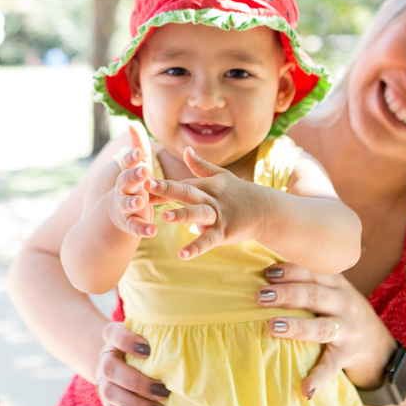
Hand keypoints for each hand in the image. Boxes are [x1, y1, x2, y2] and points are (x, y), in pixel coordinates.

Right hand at [95, 322, 169, 405]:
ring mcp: (103, 384)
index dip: (126, 341)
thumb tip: (187, 348)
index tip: (148, 350)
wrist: (124, 366)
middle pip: (109, 368)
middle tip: (163, 391)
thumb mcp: (148, 340)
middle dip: (138, 382)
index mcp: (113, 340)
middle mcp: (104, 360)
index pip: (111, 334)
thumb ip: (159, 340)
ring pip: (110, 394)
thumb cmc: (145, 352)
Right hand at [106, 123, 157, 237]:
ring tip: (140, 202)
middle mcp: (123, 189)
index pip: (127, 164)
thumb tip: (132, 122)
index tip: (139, 152)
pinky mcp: (130, 223)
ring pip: (126, 204)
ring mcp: (125, 207)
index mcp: (127, 174)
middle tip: (143, 171)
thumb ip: (136, 146)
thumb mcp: (135, 167)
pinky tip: (153, 231)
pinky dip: (143, 229)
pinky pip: (135, 227)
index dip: (132, 158)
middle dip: (133, 176)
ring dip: (132, 202)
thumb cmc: (132, 184)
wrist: (115, 214)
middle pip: (124, 181)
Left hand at [147, 147, 266, 259]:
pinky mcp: (224, 232)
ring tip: (165, 218)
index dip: (161, 185)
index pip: (180, 185)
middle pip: (188, 193)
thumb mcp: (221, 176)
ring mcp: (218, 216)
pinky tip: (182, 255)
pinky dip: (196, 247)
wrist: (264, 210)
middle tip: (148, 186)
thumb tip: (186, 150)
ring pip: (199, 214)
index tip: (141, 180)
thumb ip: (200, 166)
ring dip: (182, 215)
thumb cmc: (239, 192)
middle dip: (168, 189)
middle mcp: (210, 198)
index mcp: (206, 185)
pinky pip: (208, 240)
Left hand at [259, 262, 398, 397]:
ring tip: (272, 326)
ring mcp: (348, 330)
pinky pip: (332, 366)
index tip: (267, 272)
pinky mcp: (347, 355)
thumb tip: (264, 271)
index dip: (290, 271)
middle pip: (313, 295)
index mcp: (337, 285)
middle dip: (286, 294)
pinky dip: (319, 378)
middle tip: (260, 296)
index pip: (312, 273)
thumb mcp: (334, 289)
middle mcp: (344, 304)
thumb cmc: (342, 311)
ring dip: (296, 327)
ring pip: (321, 327)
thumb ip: (309, 279)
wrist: (379, 346)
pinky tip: (305, 389)